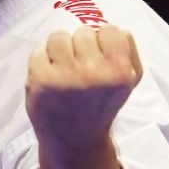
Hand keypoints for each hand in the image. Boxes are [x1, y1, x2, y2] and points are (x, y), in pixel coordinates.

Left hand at [25, 25, 142, 154]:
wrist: (75, 140)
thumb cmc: (101, 104)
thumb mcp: (129, 81)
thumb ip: (128, 49)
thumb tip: (112, 28)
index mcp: (119, 72)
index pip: (110, 30)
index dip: (102, 42)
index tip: (99, 60)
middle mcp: (93, 74)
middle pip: (83, 31)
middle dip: (81, 47)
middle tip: (81, 71)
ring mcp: (65, 77)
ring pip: (59, 36)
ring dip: (59, 50)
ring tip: (64, 71)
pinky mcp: (41, 80)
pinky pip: (38, 50)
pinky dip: (41, 62)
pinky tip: (50, 80)